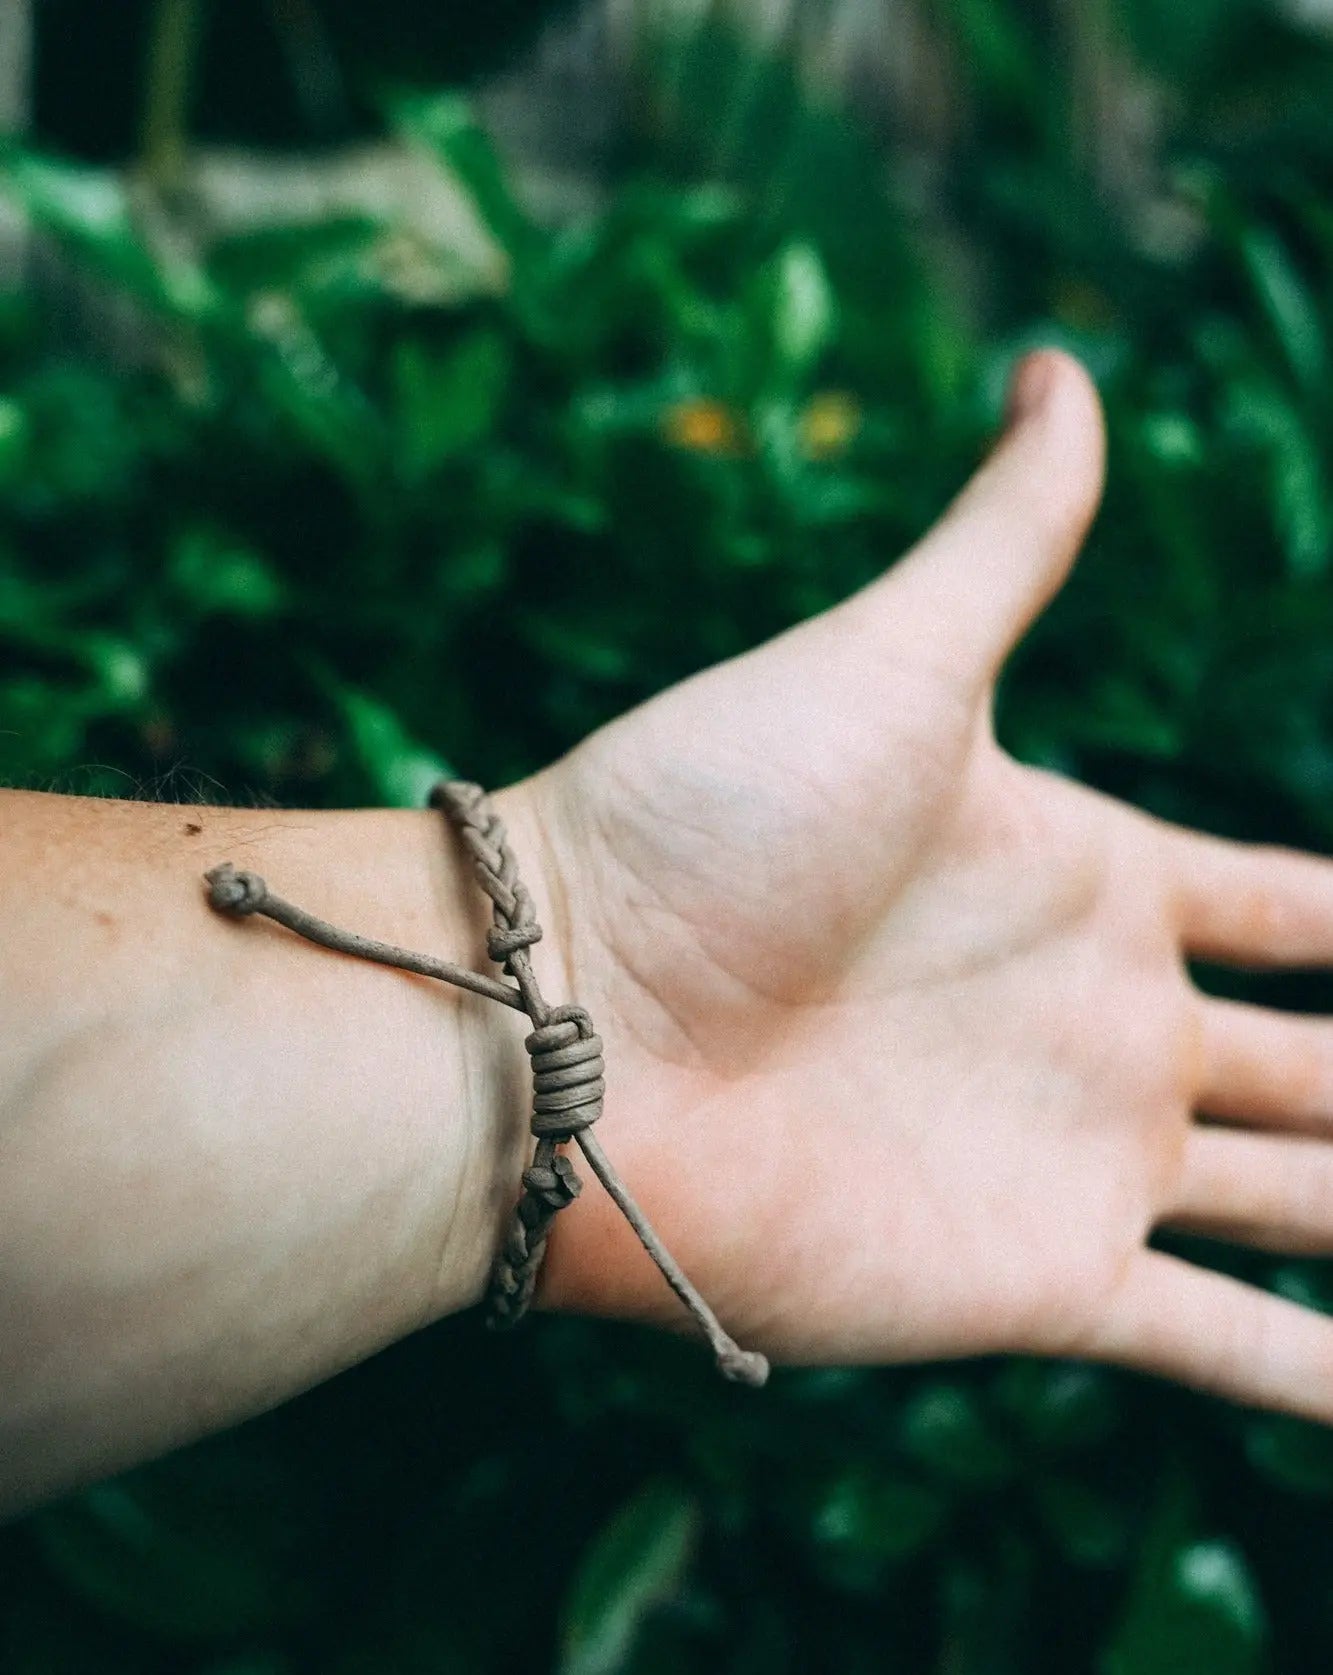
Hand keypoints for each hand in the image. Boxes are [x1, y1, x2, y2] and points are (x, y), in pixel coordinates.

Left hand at [512, 349, 1332, 1422]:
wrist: (568, 1017)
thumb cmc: (706, 826)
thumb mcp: (891, 663)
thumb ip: (1003, 535)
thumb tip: (1062, 364)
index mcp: (1087, 880)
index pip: (1297, 907)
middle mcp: (1098, 1027)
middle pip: (1326, 1064)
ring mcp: (1076, 1158)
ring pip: (1305, 1204)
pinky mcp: (1039, 1280)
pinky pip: (1221, 1344)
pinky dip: (1309, 1378)